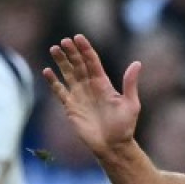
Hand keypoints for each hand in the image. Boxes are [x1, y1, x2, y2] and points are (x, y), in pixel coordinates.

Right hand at [43, 35, 141, 155]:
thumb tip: (137, 63)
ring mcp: (79, 95)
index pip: (92, 61)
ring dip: (61, 62)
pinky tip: (47, 71)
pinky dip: (53, 81)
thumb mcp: (131, 104)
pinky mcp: (70, 107)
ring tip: (54, 48)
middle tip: (64, 41)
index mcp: (103, 83)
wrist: (113, 146)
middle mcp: (90, 86)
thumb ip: (130, 84)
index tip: (78, 37)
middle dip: (71, 52)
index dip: (85, 49)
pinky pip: (60, 91)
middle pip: (78, 64)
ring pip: (68, 74)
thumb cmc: (125, 126)